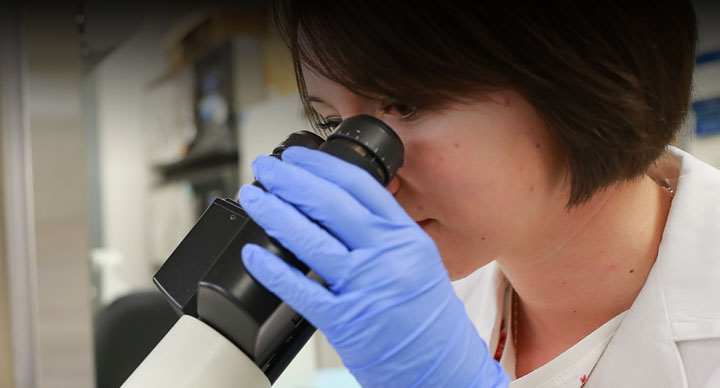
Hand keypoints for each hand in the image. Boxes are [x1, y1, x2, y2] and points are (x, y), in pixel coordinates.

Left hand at [239, 146, 508, 387]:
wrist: (446, 371)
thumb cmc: (432, 322)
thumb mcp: (420, 262)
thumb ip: (385, 235)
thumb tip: (341, 210)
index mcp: (406, 237)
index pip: (359, 186)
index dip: (322, 165)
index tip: (298, 157)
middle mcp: (387, 255)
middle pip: (329, 203)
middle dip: (290, 179)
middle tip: (266, 168)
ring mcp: (366, 287)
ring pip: (309, 238)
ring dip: (273, 212)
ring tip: (253, 197)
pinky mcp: (345, 321)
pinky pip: (300, 288)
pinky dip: (271, 269)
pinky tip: (252, 253)